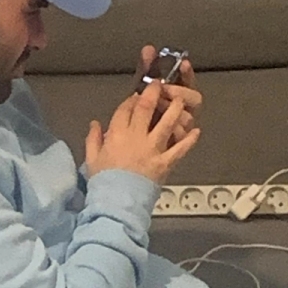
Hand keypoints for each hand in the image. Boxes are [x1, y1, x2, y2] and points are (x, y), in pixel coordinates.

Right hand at [85, 81, 200, 183]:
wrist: (118, 202)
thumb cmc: (104, 182)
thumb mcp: (91, 159)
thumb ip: (93, 139)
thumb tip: (95, 123)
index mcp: (116, 135)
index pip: (124, 109)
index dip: (131, 99)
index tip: (135, 95)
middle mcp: (136, 137)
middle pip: (145, 108)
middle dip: (153, 94)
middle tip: (159, 85)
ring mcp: (153, 149)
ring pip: (166, 123)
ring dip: (175, 109)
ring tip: (180, 100)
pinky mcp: (165, 163)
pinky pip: (180, 148)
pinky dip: (189, 140)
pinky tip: (196, 132)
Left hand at [133, 44, 202, 142]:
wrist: (130, 146)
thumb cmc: (139, 114)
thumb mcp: (141, 89)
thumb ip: (146, 69)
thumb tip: (148, 48)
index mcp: (178, 96)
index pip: (189, 81)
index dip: (187, 73)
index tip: (183, 64)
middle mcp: (184, 110)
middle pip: (194, 98)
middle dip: (179, 91)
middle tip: (163, 90)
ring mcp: (182, 127)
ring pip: (188, 117)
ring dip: (174, 110)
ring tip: (157, 108)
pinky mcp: (176, 143)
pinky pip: (181, 136)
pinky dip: (174, 131)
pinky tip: (163, 127)